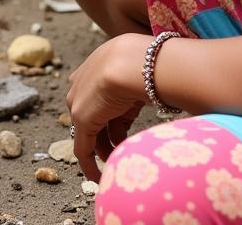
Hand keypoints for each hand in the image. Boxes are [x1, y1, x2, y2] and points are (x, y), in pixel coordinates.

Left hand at [67, 34, 149, 180]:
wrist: (130, 63)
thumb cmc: (145, 64)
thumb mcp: (141, 73)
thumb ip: (140, 86)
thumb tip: (163, 94)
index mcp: (96, 67)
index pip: (99, 98)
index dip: (110, 118)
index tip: (121, 132)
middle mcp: (82, 84)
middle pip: (94, 117)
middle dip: (106, 137)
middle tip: (121, 154)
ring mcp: (79, 101)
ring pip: (90, 134)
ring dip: (105, 152)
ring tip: (120, 167)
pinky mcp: (81, 119)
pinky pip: (83, 148)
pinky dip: (90, 166)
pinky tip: (101, 179)